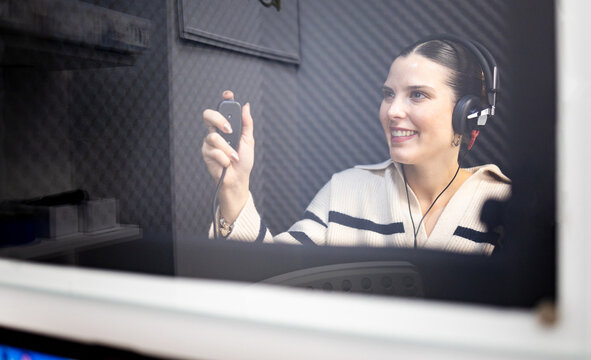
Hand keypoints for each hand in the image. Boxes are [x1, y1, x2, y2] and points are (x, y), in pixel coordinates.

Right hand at [202, 91, 254, 223]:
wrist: (238, 180)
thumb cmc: (244, 162)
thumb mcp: (249, 141)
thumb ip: (247, 124)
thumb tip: (246, 106)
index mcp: (227, 127)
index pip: (223, 109)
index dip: (224, 100)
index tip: (229, 95)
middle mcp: (216, 132)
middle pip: (208, 115)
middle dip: (219, 119)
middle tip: (229, 130)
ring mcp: (209, 142)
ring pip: (213, 136)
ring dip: (227, 149)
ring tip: (233, 157)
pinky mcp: (205, 153)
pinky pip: (213, 151)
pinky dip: (224, 158)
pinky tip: (226, 164)